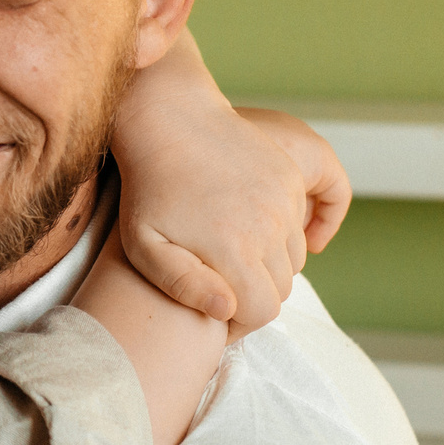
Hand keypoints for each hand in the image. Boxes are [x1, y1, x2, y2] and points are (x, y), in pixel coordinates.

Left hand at [109, 42, 346, 336]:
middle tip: (221, 289)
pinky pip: (298, 226)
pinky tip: (244, 233)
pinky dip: (279, 237)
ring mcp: (283, 199)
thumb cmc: (148, 189)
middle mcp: (269, 226)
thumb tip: (226, 311)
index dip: (240, 323)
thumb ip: (183, 285)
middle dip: (254, 297)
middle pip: (281, 289)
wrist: (169, 121)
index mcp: (235, 247)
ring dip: (268, 268)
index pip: (262, 311)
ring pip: (293, 260)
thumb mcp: (145, 245)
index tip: (217, 317)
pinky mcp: (288, 178)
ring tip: (230, 260)